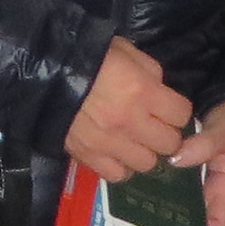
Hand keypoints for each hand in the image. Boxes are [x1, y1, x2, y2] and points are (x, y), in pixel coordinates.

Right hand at [60, 37, 190, 182]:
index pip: (182, 114)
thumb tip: (161, 91)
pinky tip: (116, 152)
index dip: (176, 110)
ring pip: (147, 163)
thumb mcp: (124, 50)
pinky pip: (118, 175)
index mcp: (141, 91)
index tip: (168, 107)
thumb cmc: (87, 55)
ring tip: (134, 140)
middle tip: (153, 125)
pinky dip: (121, 166)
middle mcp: (129, 121)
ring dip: (144, 152)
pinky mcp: (88, 156)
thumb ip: (150, 71)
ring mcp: (108, 143)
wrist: (42, 70)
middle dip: (165, 133)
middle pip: (169, 143)